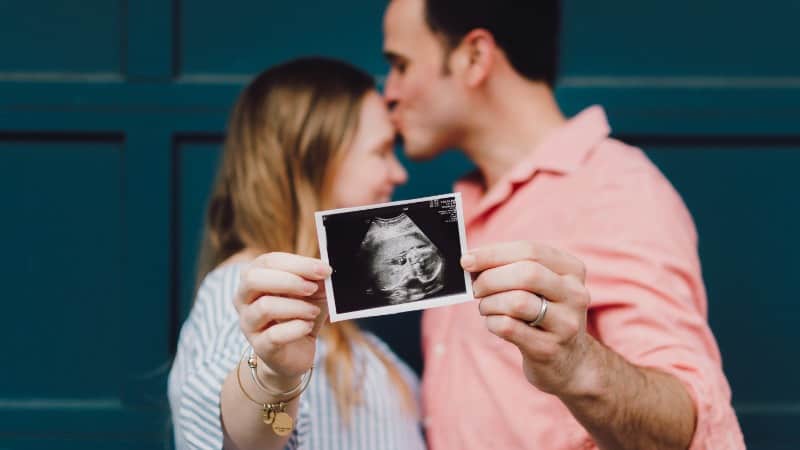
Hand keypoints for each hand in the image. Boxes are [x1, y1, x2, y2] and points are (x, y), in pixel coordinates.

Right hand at [233, 252, 330, 386]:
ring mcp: (248, 323)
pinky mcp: (260, 346)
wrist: (297, 351)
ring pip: (264, 307)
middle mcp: (243, 298)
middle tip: (312, 288)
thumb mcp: (313, 292)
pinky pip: (274, 335)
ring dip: (296, 307)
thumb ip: (316, 278)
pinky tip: (307, 326)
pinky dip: (296, 328)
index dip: (298, 263)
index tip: (323, 269)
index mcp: (253, 277)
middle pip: (253, 279)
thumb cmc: (301, 313)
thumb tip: (325, 268)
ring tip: (313, 312)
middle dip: (289, 281)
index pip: (268, 261)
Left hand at [462, 241, 599, 396]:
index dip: (493, 254)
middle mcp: (574, 294)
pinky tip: (493, 323)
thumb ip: (512, 267)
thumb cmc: (544, 314)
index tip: (467, 260)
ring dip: (490, 303)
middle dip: (491, 279)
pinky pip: (509, 327)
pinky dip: (492, 322)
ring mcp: (566, 323)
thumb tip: (472, 260)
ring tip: (486, 307)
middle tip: (475, 288)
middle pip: (526, 274)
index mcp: (572, 270)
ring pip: (517, 302)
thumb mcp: (540, 286)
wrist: (569, 361)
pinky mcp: (549, 348)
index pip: (530, 251)